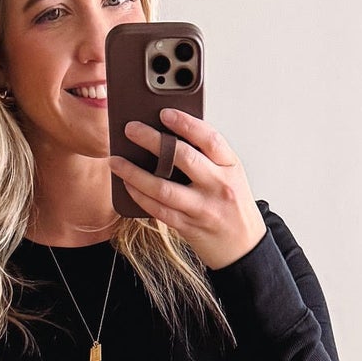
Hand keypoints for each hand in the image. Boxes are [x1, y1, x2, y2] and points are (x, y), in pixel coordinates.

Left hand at [107, 108, 266, 270]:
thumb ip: (207, 158)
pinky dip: (139, 196)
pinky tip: (127, 184)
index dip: (186, 122)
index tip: (164, 113)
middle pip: (182, 157)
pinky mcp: (189, 227)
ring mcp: (203, 208)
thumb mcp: (230, 176)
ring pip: (163, 187)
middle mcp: (218, 186)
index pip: (209, 138)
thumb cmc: (234, 207)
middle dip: (152, 140)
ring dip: (134, 173)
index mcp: (231, 167)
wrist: (244, 248)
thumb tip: (169, 136)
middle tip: (131, 129)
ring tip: (116, 161)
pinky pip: (158, 209)